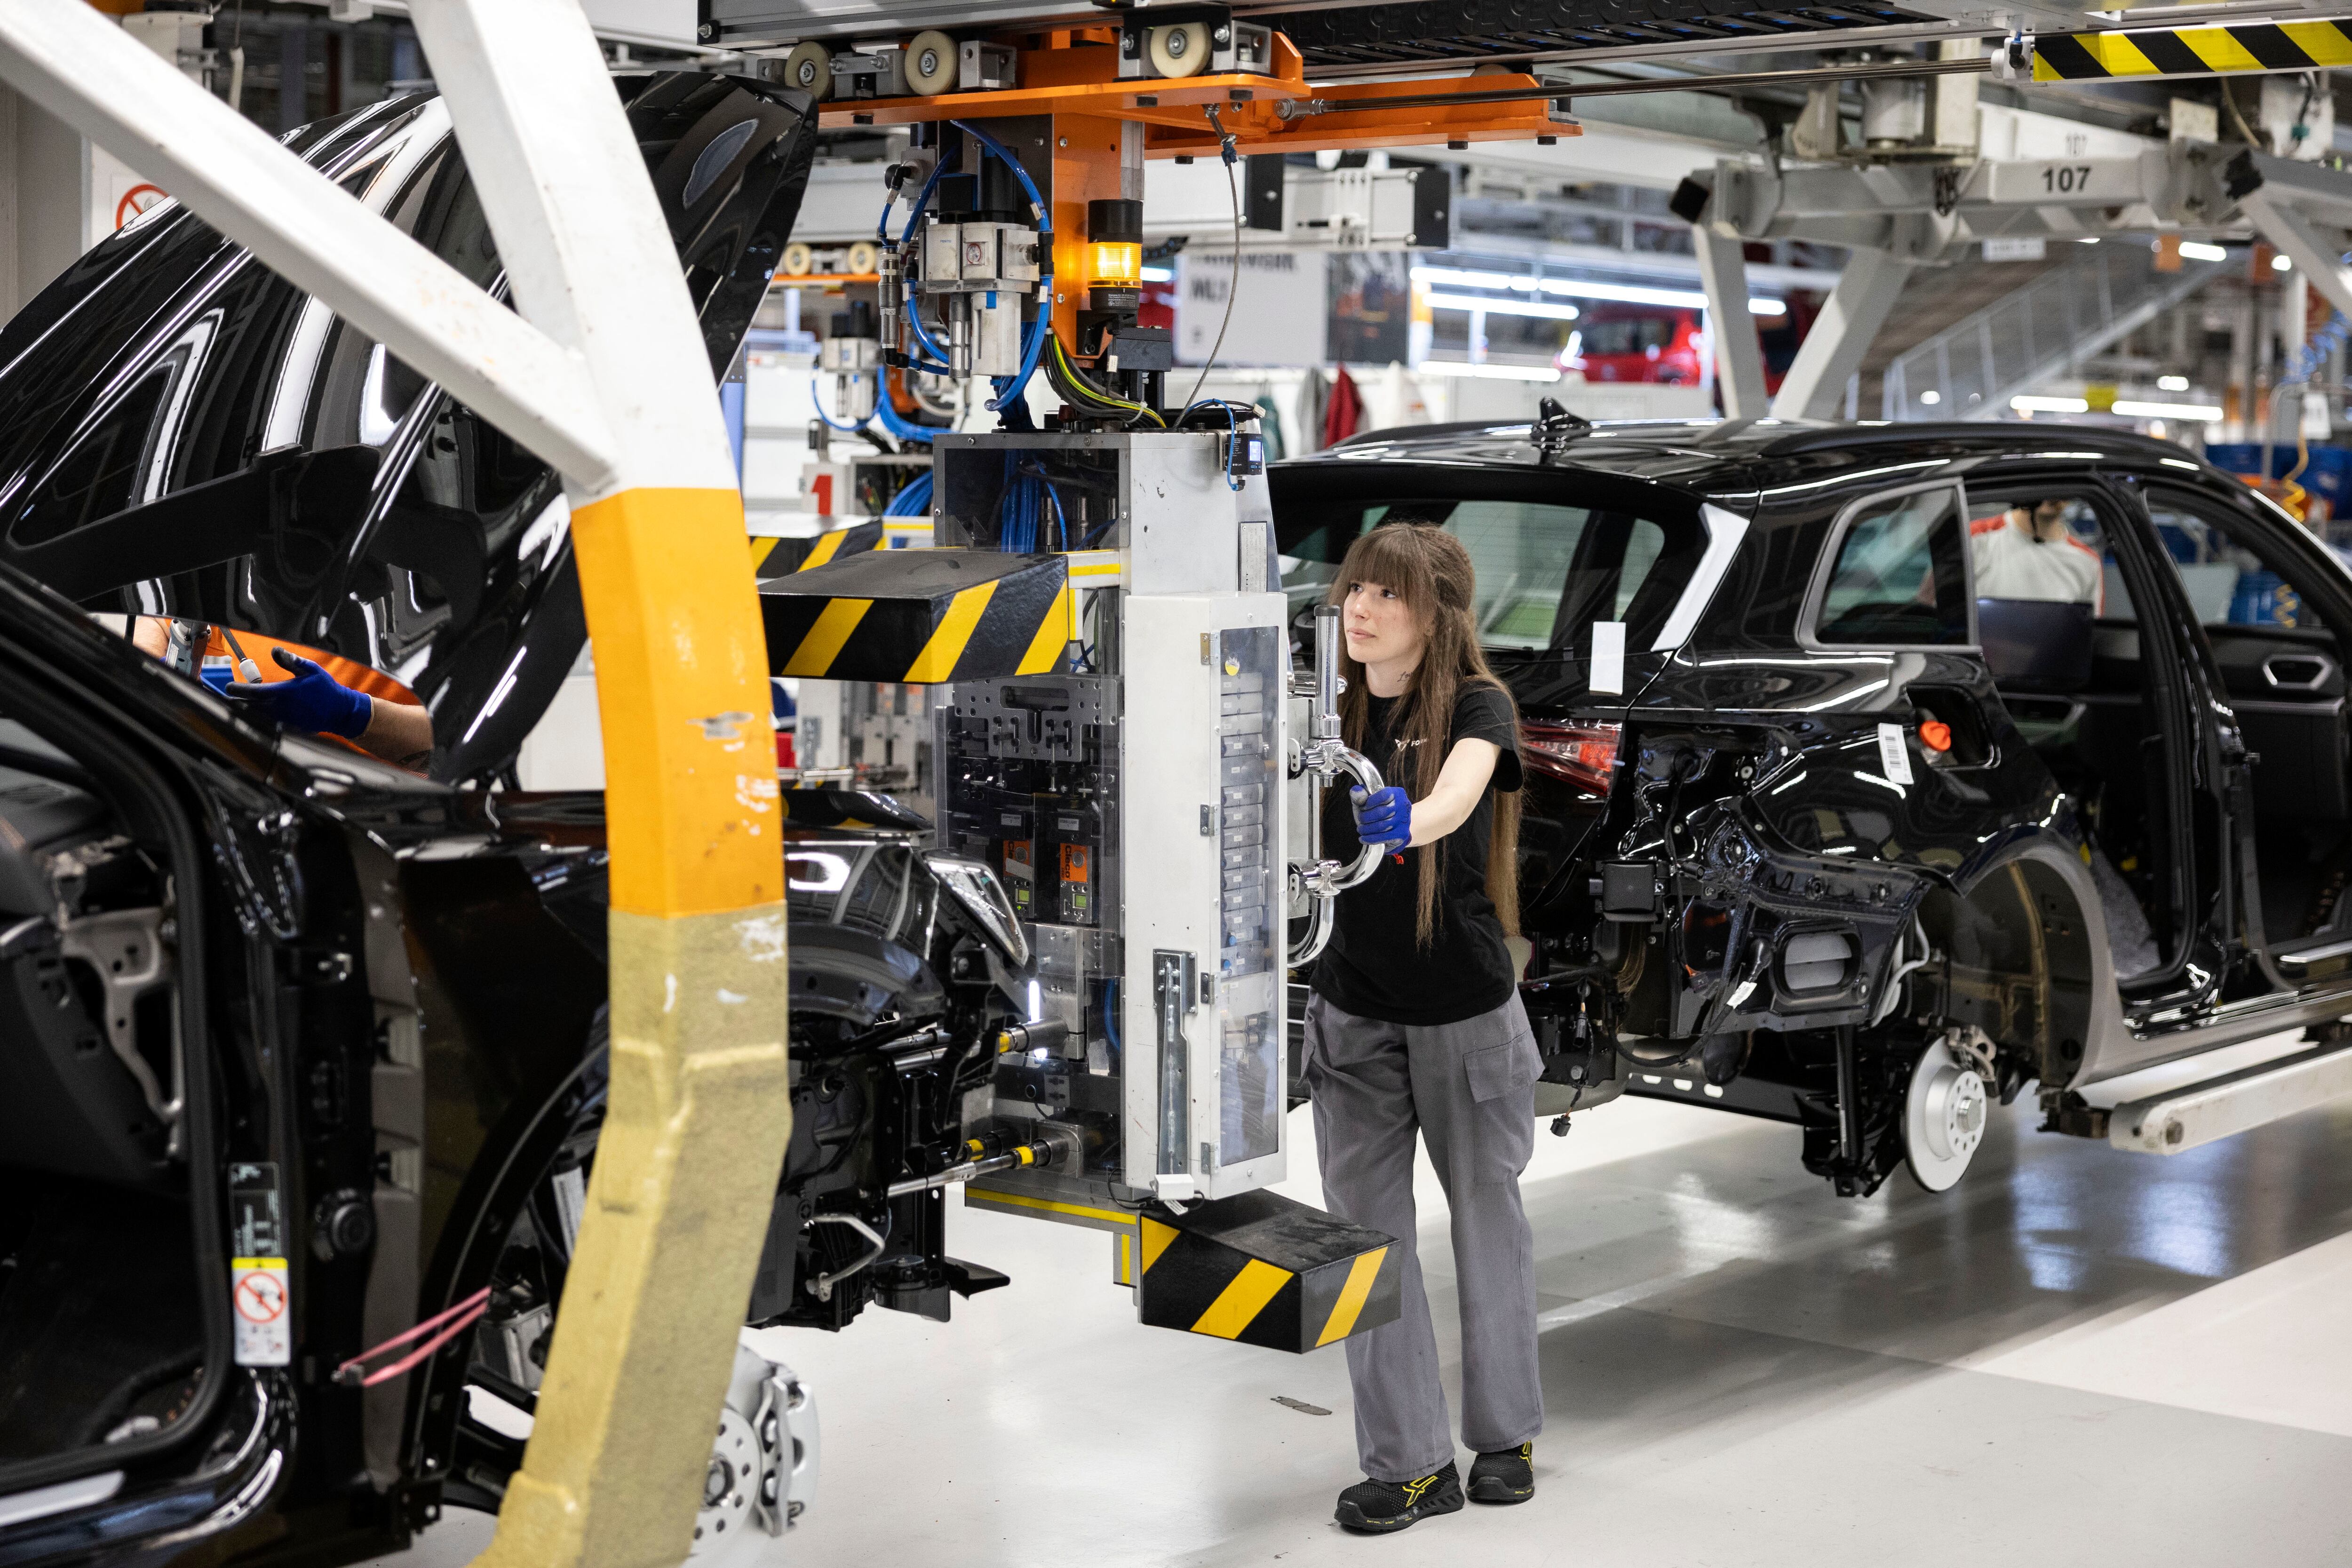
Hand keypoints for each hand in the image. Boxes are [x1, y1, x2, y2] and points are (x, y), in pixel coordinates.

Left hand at [223, 646, 373, 738]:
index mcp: (284, 692)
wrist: (341, 711)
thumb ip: (291, 661)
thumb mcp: (311, 669)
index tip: (228, 688)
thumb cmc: (326, 689)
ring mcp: (283, 719)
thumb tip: (275, 650)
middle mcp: (281, 707)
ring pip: (257, 716)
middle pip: (250, 706)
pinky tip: (254, 714)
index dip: (237, 690)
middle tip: (226, 697)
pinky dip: (258, 718)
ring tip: (237, 705)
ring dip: (246, 710)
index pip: (253, 692)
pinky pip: (267, 723)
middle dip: (236, 702)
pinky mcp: (288, 727)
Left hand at [1350, 784, 1412, 850]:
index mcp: (1397, 793)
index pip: (1383, 796)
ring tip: (1361, 829)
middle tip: (1360, 820)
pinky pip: (1384, 837)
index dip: (1369, 803)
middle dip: (1365, 817)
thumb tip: (1358, 794)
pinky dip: (1371, 839)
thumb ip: (1359, 794)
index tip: (1362, 808)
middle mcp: (1404, 806)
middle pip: (1381, 812)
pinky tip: (1363, 838)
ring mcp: (1404, 821)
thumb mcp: (1366, 800)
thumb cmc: (1378, 811)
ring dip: (1367, 829)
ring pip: (1382, 826)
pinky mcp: (1402, 835)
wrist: (1393, 827)